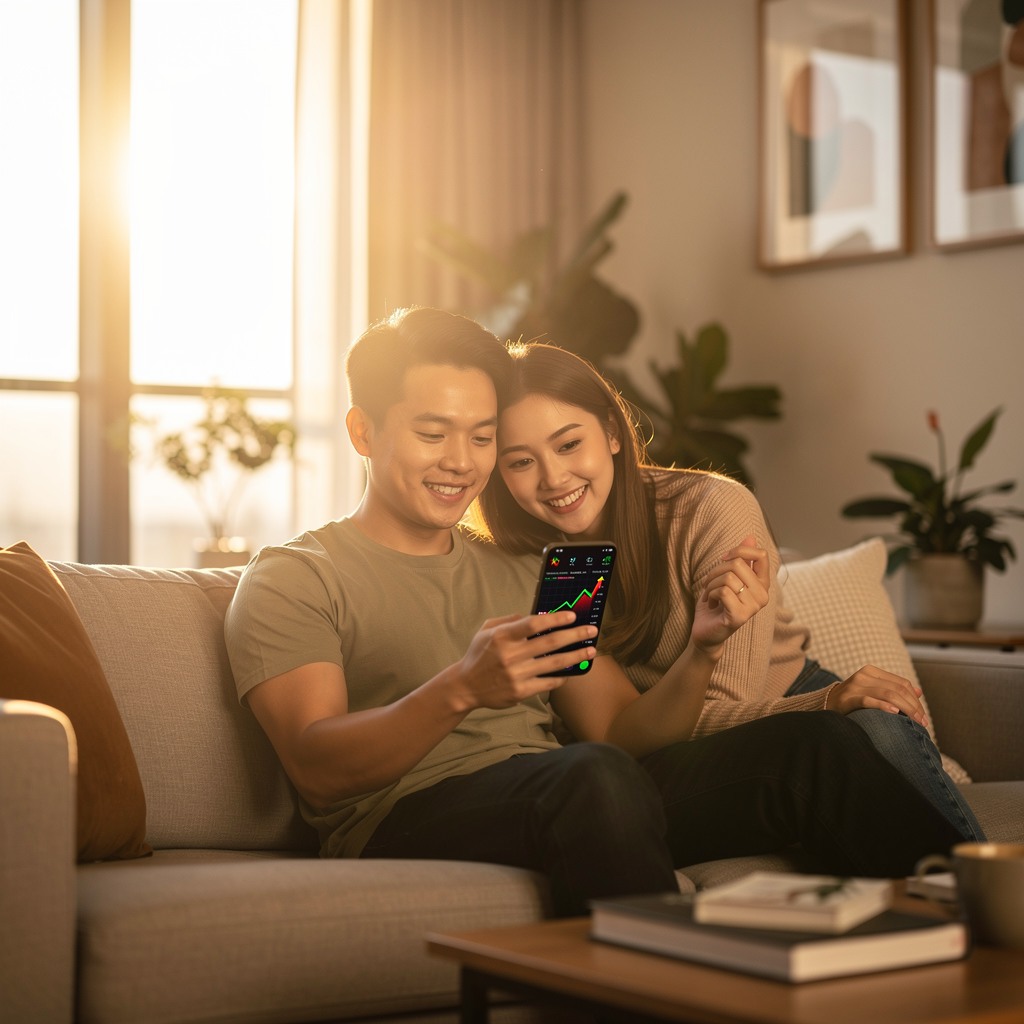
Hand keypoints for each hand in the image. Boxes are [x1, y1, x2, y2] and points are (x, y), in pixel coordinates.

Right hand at [451, 611, 597, 710]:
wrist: (466, 686)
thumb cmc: (479, 654)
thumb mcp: (487, 630)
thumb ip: (510, 620)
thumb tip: (536, 616)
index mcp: (501, 636)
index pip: (533, 624)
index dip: (555, 619)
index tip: (572, 616)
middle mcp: (510, 655)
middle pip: (550, 643)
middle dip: (574, 635)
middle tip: (591, 631)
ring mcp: (516, 675)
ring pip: (554, 664)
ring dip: (575, 656)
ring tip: (591, 651)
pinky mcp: (520, 692)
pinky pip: (547, 682)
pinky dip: (561, 676)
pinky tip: (572, 671)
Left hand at [690, 535, 769, 653]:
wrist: (706, 631)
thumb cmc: (716, 602)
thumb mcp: (727, 576)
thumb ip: (741, 558)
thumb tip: (750, 537)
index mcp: (762, 584)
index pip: (761, 555)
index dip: (739, 551)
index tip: (724, 558)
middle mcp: (763, 595)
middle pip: (738, 564)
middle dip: (716, 570)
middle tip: (709, 584)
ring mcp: (754, 607)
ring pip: (728, 577)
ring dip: (710, 584)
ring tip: (710, 595)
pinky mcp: (741, 616)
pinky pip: (722, 591)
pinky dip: (709, 595)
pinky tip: (711, 604)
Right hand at [827, 665, 928, 726]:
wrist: (826, 704)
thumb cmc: (853, 700)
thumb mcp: (873, 690)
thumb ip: (893, 689)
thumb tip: (918, 692)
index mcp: (872, 671)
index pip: (902, 683)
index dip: (916, 700)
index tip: (923, 716)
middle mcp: (864, 675)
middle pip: (898, 690)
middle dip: (914, 707)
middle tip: (923, 723)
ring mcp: (855, 686)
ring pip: (888, 694)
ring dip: (906, 710)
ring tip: (916, 723)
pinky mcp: (847, 698)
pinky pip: (869, 701)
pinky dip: (884, 706)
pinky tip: (895, 714)